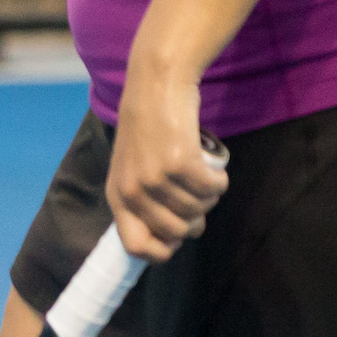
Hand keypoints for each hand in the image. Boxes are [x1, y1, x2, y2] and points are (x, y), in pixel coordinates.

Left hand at [106, 69, 228, 262]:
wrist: (156, 85)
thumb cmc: (148, 128)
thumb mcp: (132, 167)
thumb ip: (144, 201)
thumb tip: (171, 241)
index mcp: (117, 195)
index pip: (135, 246)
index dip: (162, 251)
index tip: (178, 235)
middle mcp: (133, 190)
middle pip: (177, 232)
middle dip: (195, 219)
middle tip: (195, 194)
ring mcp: (156, 177)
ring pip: (198, 210)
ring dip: (208, 195)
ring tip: (200, 173)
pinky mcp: (180, 162)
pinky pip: (213, 189)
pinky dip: (219, 181)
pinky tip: (212, 167)